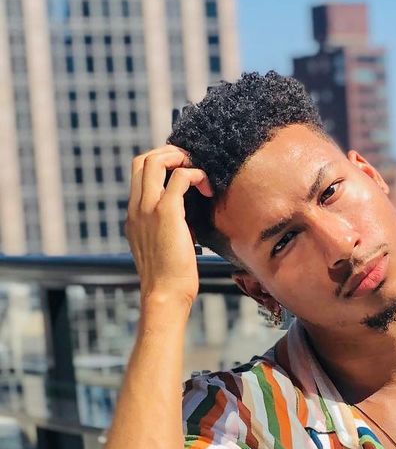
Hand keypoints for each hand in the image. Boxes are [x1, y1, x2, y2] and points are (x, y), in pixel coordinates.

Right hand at [126, 145, 211, 309]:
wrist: (164, 294)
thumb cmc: (170, 278)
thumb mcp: (163, 246)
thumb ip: (168, 227)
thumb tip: (187, 219)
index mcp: (133, 214)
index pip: (138, 173)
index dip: (159, 164)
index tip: (181, 172)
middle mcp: (137, 207)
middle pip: (143, 159)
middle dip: (169, 154)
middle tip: (191, 165)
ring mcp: (148, 208)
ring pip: (156, 161)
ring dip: (180, 158)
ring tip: (199, 172)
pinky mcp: (166, 212)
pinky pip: (180, 178)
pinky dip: (195, 175)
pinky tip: (207, 188)